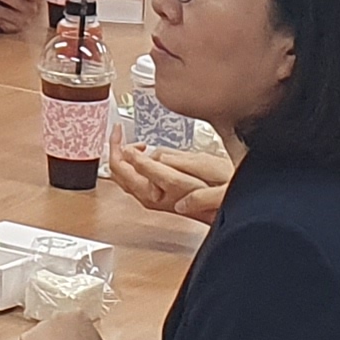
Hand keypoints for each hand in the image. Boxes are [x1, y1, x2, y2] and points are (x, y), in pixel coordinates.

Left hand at [105, 139, 230, 220]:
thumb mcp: (199, 163)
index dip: (122, 145)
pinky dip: (129, 166)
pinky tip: (141, 155)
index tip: (121, 130)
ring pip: (122, 179)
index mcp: (162, 187)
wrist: (225, 208)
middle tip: (118, 131)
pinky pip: (132, 182)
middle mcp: (152, 197)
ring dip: (121, 158)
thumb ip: (171, 158)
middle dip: (114, 149)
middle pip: (118, 173)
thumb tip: (149, 153)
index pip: (130, 164)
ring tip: (130, 140)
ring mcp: (151, 200)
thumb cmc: (218, 187)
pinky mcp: (154, 200)